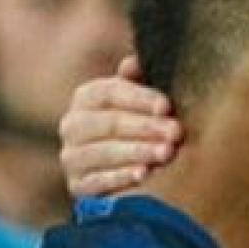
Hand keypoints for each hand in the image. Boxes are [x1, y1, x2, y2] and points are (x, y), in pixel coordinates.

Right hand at [59, 55, 182, 196]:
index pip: (109, 92)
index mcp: (87, 98)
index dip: (139, 98)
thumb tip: (134, 62)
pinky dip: (121, 177)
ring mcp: (72, 157)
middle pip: (109, 123)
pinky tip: (144, 175)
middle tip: (176, 132)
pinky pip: (97, 181)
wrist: (126, 172)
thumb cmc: (140, 126)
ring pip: (103, 152)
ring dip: (138, 152)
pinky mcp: (78, 185)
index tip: (167, 106)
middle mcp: (73, 125)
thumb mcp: (141, 102)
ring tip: (167, 153)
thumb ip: (138, 83)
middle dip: (146, 127)